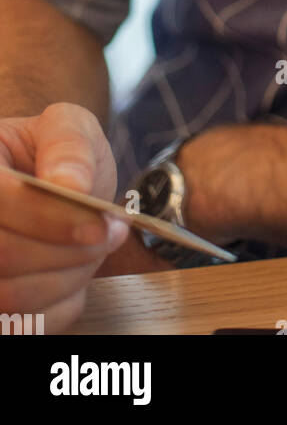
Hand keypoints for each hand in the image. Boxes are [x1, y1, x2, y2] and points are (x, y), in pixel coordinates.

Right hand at [0, 101, 130, 331]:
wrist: (52, 184)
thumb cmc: (56, 153)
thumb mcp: (69, 126)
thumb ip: (69, 145)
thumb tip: (69, 183)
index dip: (50, 219)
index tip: (101, 225)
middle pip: (4, 256)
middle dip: (68, 252)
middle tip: (110, 234)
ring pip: (9, 298)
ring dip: (68, 280)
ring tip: (95, 250)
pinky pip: (22, 326)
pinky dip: (60, 306)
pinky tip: (74, 274)